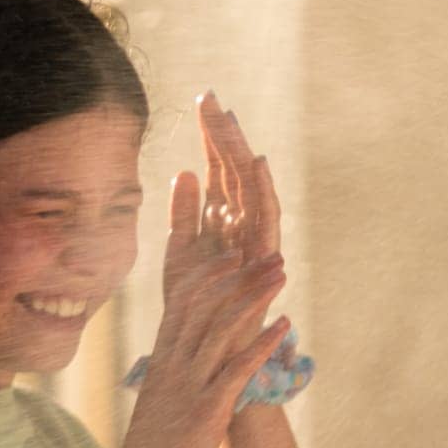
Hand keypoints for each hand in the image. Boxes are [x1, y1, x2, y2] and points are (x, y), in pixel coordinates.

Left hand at [167, 93, 293, 371]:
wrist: (207, 350)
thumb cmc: (196, 308)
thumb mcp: (180, 254)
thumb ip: (183, 215)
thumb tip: (183, 171)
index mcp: (221, 220)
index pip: (217, 168)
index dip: (210, 135)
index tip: (201, 100)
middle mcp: (241, 223)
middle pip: (233, 170)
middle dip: (222, 134)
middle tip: (210, 98)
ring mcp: (255, 238)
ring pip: (249, 186)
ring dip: (239, 152)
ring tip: (228, 120)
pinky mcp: (264, 257)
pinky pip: (267, 217)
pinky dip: (262, 189)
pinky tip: (256, 162)